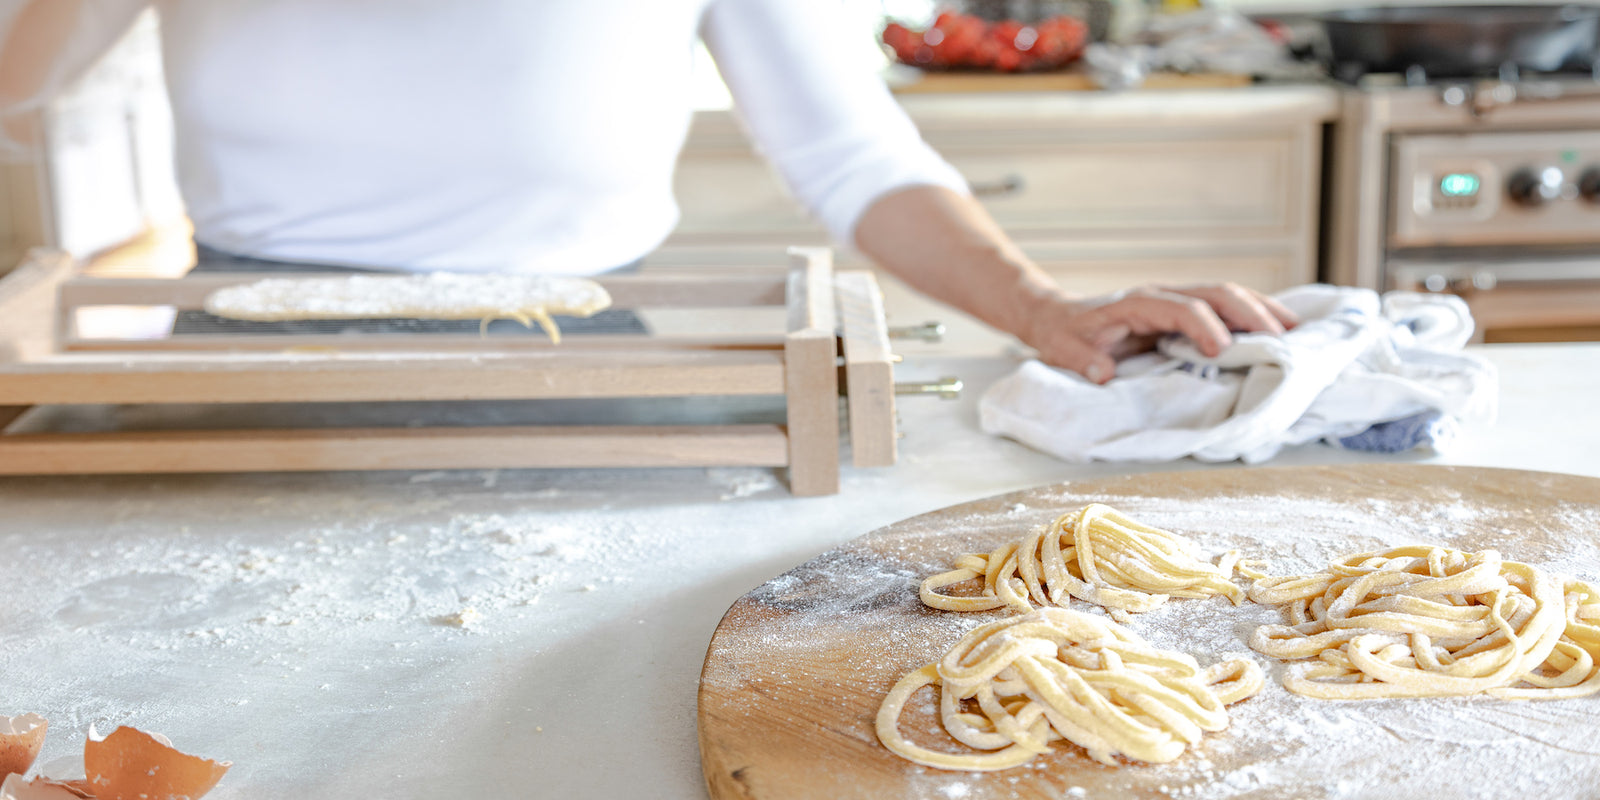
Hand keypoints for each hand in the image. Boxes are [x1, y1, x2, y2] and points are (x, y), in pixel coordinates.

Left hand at [1021, 283, 1298, 383]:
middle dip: (1250, 312)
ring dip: (1262, 309)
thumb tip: (1104, 374)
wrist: (1057, 316)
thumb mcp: (1062, 349)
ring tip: (1296, 331)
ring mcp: (1175, 299)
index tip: (1223, 352)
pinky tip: (1278, 328)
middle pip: (1215, 292)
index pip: (1181, 308)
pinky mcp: (1182, 311)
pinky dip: (1253, 315)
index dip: (1205, 327)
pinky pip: (1223, 307)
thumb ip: (1082, 361)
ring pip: (1226, 295)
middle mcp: (1162, 294)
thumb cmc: (1063, 335)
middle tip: (1281, 339)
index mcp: (1137, 302)